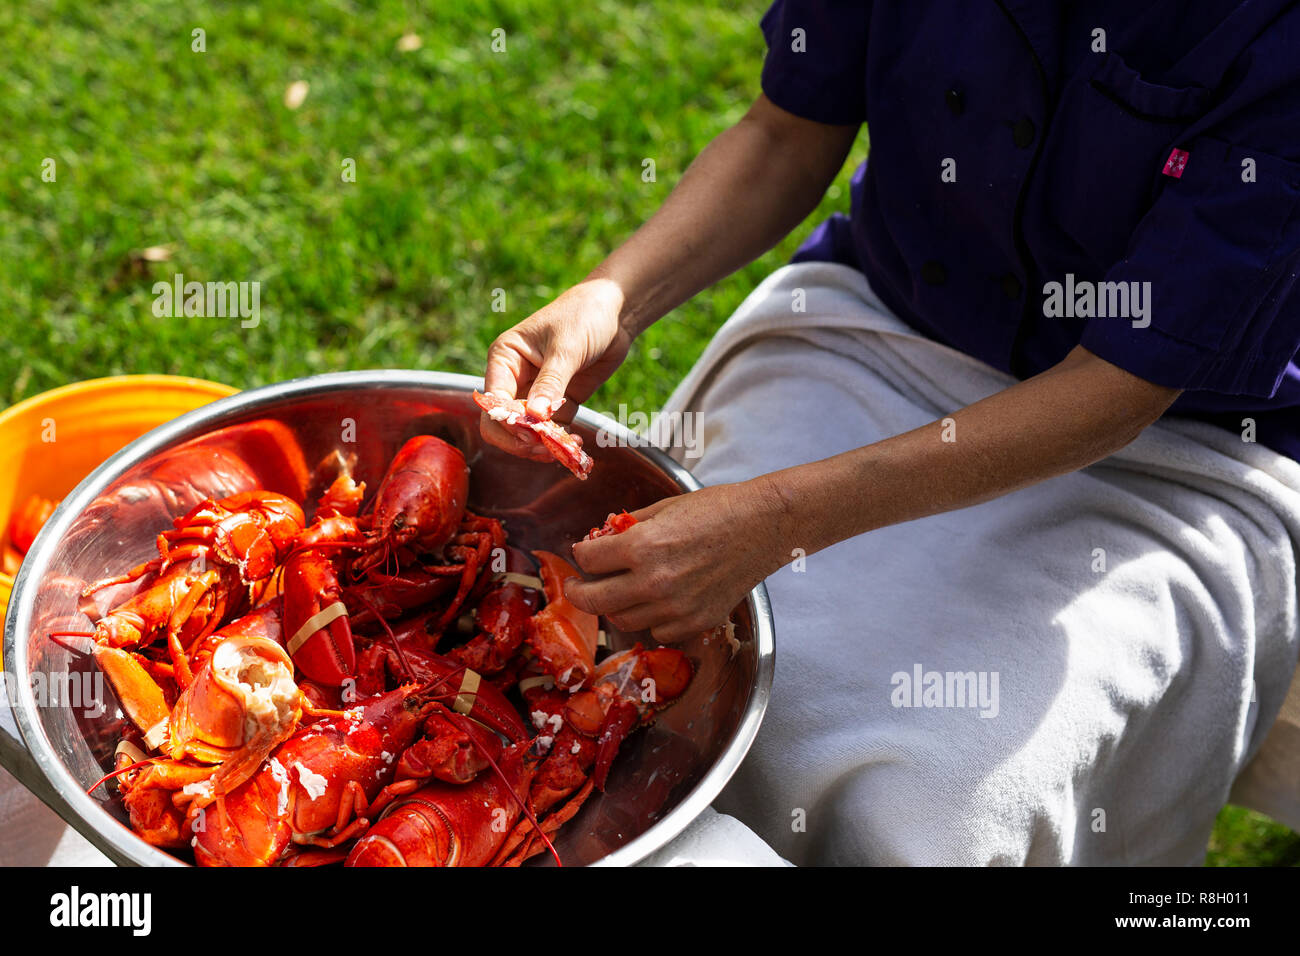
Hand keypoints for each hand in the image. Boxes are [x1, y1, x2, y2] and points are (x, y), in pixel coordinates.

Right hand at [481, 278, 633, 460]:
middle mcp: (514, 378)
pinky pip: (552, 429)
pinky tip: (575, 443)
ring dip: (542, 445)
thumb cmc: (583, 317)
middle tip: (547, 450)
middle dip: (521, 440)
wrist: (614, 312)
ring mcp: (536, 392)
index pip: (493, 401)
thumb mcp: (566, 348)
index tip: (533, 433)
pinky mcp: (559, 402)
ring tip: (567, 449)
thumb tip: (535, 418)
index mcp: (504, 359)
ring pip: (526, 431)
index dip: (508, 422)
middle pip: (502, 423)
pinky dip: (559, 441)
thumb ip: (551, 384)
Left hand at [564, 479, 787, 641]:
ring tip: (620, 590)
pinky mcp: (695, 622)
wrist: (763, 526)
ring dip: (615, 605)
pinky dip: (650, 618)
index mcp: (643, 546)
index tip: (583, 554)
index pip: (589, 560)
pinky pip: (656, 630)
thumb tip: (604, 539)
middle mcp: (654, 582)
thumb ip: (631, 527)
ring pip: (623, 619)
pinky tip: (656, 600)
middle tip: (575, 587)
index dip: (582, 554)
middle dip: (578, 592)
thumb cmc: (718, 508)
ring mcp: (675, 607)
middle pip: (594, 600)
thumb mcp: (666, 507)